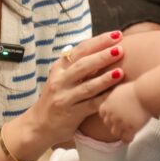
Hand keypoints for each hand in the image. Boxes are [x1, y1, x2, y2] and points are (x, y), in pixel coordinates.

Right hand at [17, 31, 125, 154]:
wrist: (38, 126)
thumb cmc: (55, 98)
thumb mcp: (60, 78)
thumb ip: (76, 65)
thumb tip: (100, 47)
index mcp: (59, 68)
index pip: (80, 50)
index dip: (99, 41)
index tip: (116, 34)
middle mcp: (60, 80)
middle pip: (83, 65)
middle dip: (103, 55)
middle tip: (121, 48)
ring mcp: (64, 97)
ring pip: (87, 86)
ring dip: (105, 78)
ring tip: (121, 71)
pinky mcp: (70, 114)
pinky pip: (90, 105)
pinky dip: (104, 98)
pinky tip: (116, 93)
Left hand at [99, 83, 150, 142]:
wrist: (145, 93)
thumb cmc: (136, 88)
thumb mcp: (121, 89)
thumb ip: (116, 96)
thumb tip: (118, 98)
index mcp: (108, 103)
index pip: (102, 113)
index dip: (108, 115)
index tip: (112, 116)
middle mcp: (112, 114)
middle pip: (107, 123)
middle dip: (113, 123)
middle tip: (120, 124)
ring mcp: (120, 122)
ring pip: (115, 133)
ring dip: (120, 132)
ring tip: (125, 132)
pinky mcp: (130, 128)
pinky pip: (125, 138)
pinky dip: (128, 139)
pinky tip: (131, 137)